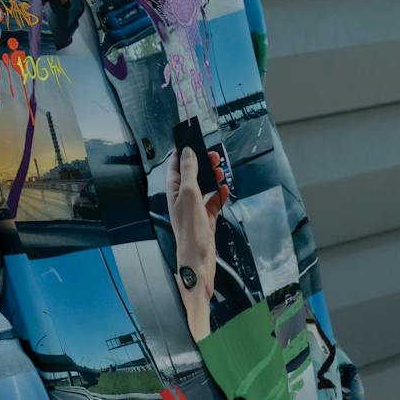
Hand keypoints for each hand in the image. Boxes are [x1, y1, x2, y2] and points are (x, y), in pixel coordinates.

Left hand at [166, 145, 225, 341]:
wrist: (199, 259)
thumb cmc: (191, 227)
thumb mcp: (189, 194)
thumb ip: (190, 172)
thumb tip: (188, 151)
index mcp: (174, 190)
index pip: (176, 165)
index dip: (184, 152)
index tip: (195, 140)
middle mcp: (182, 198)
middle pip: (193, 174)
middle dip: (203, 163)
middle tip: (215, 156)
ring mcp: (195, 208)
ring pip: (204, 186)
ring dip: (213, 177)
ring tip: (222, 172)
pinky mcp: (207, 218)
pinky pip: (214, 201)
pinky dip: (220, 194)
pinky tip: (226, 190)